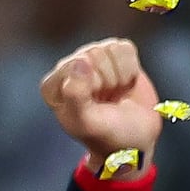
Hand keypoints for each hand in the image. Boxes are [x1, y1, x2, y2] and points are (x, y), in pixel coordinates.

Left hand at [39, 38, 163, 170]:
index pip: (76, 64)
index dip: (94, 85)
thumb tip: (80, 60)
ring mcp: (92, 59)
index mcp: (53, 85)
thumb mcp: (88, 123)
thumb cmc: (108, 135)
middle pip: (95, 54)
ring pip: (111, 49)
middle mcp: (69, 68)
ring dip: (121, 76)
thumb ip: (76, 95)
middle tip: (107, 102)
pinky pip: (125, 48)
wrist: (136, 142)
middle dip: (108, 80)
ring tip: (115, 94)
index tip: (95, 106)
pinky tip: (124, 85)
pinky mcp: (113, 56)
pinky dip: (131, 69)